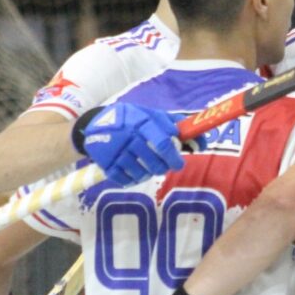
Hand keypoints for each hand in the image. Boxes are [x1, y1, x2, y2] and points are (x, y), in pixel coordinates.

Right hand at [71, 103, 185, 185]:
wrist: (94, 125)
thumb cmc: (130, 119)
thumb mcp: (149, 114)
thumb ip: (173, 124)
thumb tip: (200, 139)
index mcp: (141, 122)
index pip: (162, 143)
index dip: (173, 157)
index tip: (179, 164)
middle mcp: (128, 137)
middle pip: (154, 163)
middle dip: (163, 167)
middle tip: (165, 166)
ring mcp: (116, 153)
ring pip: (142, 174)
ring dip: (149, 173)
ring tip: (148, 166)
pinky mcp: (106, 165)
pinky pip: (126, 181)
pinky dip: (134, 179)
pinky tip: (135, 172)